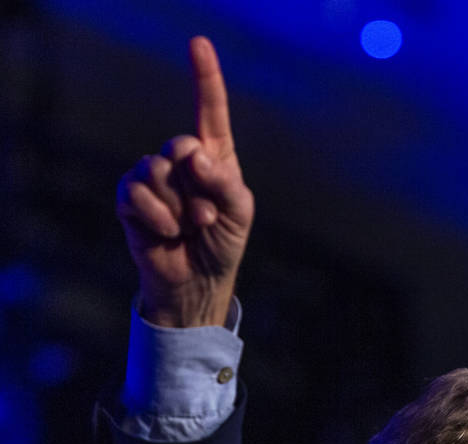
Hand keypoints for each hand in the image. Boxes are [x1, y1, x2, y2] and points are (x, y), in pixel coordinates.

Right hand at [115, 36, 253, 326]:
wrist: (197, 281)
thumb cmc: (223, 243)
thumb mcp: (240, 213)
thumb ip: (225, 183)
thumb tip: (194, 155)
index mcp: (215, 157)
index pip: (209, 111)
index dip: (205, 77)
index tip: (198, 43)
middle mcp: (182, 161)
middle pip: (180, 144)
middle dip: (197, 185)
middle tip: (208, 218)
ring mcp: (153, 178)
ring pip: (157, 171)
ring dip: (179, 207)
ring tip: (189, 229)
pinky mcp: (131, 199)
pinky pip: (136, 193)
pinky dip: (158, 216)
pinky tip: (167, 233)